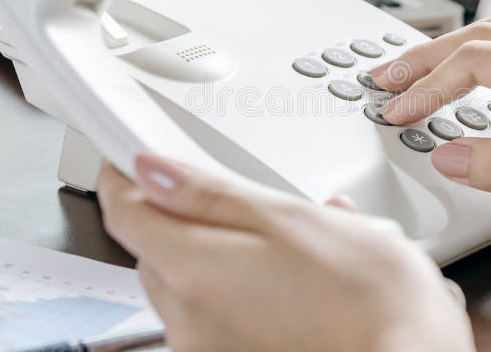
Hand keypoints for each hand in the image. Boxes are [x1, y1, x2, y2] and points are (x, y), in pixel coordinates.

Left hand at [98, 155, 472, 351]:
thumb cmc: (367, 292)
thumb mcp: (288, 218)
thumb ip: (208, 195)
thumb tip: (150, 170)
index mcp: (194, 271)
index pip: (124, 212)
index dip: (123, 175)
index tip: (132, 156)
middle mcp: (188, 319)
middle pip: (155, 249)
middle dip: (180, 217)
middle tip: (236, 202)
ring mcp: (208, 348)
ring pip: (184, 282)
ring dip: (214, 255)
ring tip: (281, 246)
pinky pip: (211, 315)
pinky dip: (235, 290)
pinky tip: (288, 282)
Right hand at [371, 9, 490, 249]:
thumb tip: (448, 154)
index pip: (477, 63)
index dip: (429, 87)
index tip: (398, 110)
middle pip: (485, 35)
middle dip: (429, 55)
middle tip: (387, 73)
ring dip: (458, 46)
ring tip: (419, 65)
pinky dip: (490, 52)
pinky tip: (478, 67)